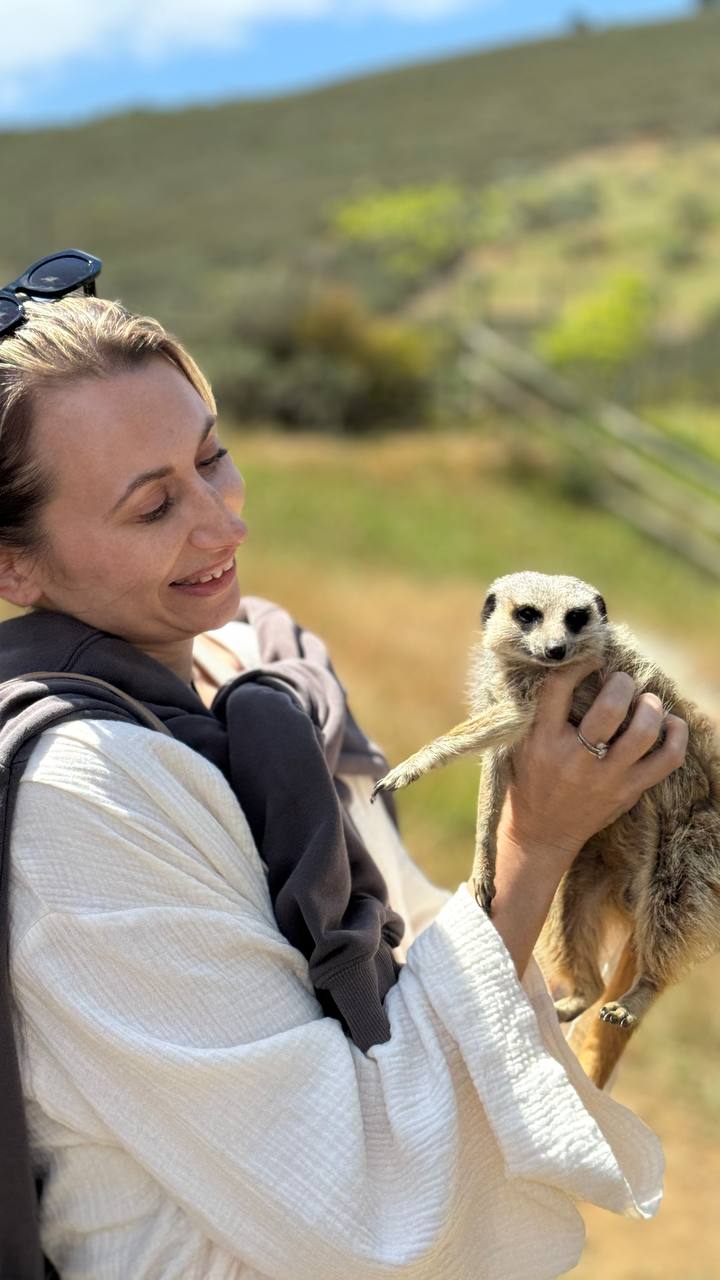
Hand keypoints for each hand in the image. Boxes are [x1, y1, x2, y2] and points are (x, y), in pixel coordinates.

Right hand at [498, 661, 688, 879]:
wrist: (541, 833)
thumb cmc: (530, 780)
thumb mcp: (521, 744)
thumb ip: (540, 711)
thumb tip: (569, 666)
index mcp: (542, 741)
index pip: (559, 689)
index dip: (578, 664)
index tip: (590, 657)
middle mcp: (575, 759)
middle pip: (610, 709)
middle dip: (622, 684)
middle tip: (623, 680)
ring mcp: (606, 778)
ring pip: (643, 733)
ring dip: (651, 707)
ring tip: (647, 701)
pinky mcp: (628, 792)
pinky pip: (667, 760)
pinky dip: (677, 736)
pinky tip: (671, 724)